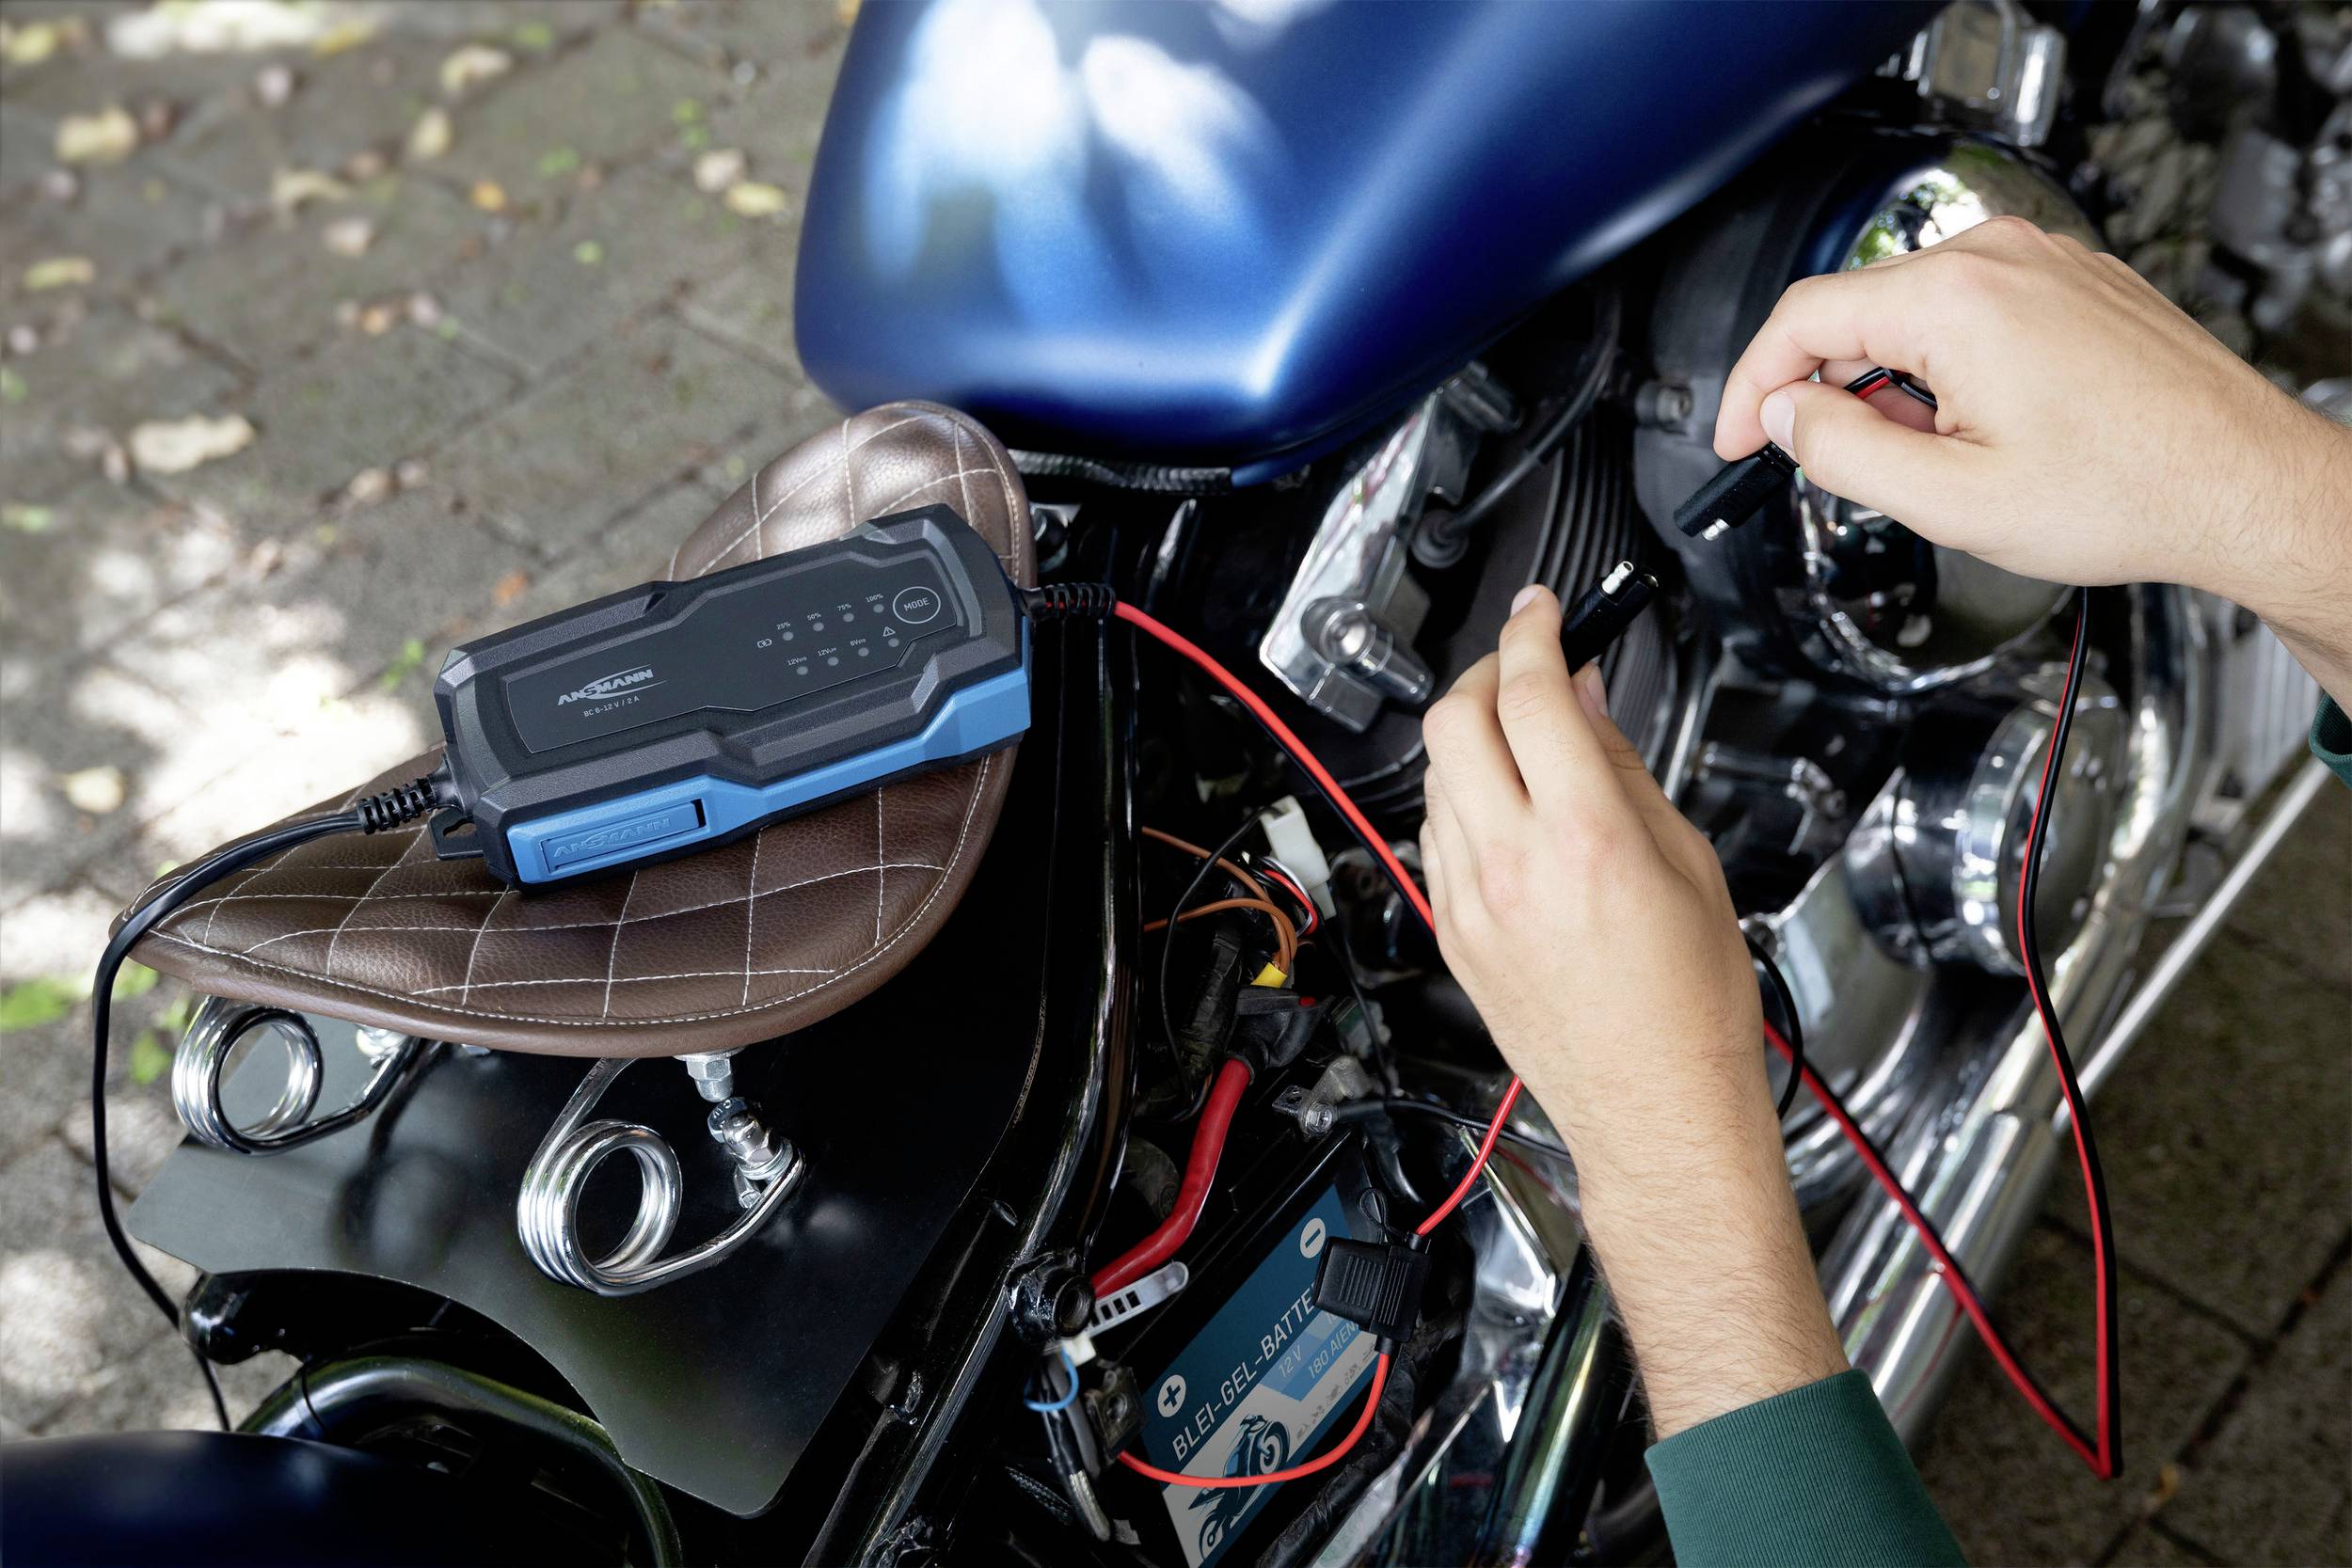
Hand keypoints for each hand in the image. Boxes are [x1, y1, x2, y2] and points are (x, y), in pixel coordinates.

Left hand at [1419, 588, 1844, 1434]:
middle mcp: (1511, 864)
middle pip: (1454, 722)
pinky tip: (1504, 804)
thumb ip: (1622, 771)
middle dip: (1484, 675)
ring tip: (1523, 739)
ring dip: (1471, 738)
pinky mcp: (1451, 934)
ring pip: (1436, 777)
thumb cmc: (1692, 1007)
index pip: (1531, 694)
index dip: (1532, 631)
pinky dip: (1461, 799)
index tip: (1541, 608)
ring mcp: (1469, 902)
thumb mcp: (1687, 863)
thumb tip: (1585, 704)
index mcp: (1584, 838)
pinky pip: (1435, 837)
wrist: (1656, 1109)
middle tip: (1522, 665)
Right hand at [1712, 216, 2351, 702]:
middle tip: (1843, 468)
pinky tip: (1987, 433)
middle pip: (1856, 310)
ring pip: (1914, 314)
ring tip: (1942, 461)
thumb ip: (1839, 454)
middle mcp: (2000, 259)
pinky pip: (1975, 313)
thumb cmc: (2129, 492)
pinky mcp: (2076, 284)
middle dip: (1829, 392)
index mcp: (1955, 299)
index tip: (1738, 436)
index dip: (1749, 385)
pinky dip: (1950, 371)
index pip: (1800, 319)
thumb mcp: (1948, 501)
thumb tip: (1786, 418)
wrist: (2245, 487)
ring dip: (1895, 387)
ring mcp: (2045, 264)